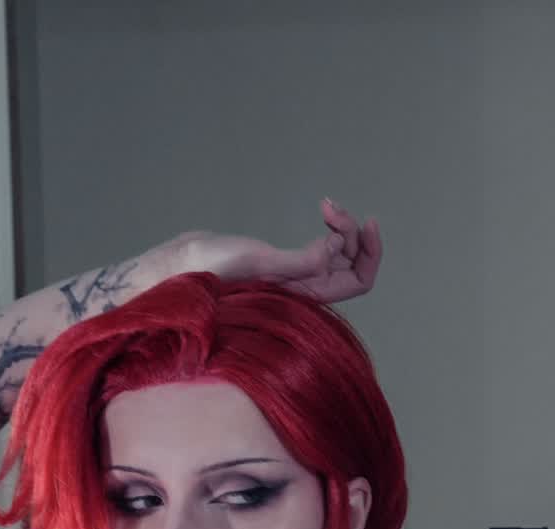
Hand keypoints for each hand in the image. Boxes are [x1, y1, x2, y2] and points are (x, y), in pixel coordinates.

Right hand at [182, 198, 381, 305]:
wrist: (184, 267)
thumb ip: (300, 262)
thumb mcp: (260, 264)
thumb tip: (336, 249)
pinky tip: (322, 208)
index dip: (370, 253)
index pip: (358, 281)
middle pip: (355, 265)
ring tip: (325, 205)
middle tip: (331, 208)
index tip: (366, 221)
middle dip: (354, 232)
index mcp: (306, 298)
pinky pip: (324, 246)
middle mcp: (307, 290)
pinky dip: (330, 226)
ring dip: (342, 224)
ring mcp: (298, 277)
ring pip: (341, 252)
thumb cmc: (215, 271)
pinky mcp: (287, 263)